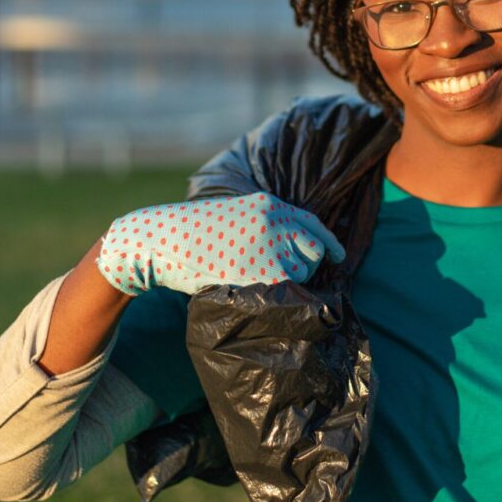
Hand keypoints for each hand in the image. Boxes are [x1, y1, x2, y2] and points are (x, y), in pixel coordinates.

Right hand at [96, 192, 344, 295]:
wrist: (163, 239)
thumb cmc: (194, 232)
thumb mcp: (237, 213)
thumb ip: (267, 224)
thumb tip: (294, 248)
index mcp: (270, 205)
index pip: (313, 225)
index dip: (328, 243)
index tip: (337, 256)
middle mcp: (276, 222)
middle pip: (312, 253)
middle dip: (305, 266)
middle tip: (281, 273)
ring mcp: (269, 249)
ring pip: (299, 275)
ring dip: (286, 282)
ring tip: (253, 277)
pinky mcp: (260, 275)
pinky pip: (283, 293)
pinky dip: (274, 297)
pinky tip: (250, 288)